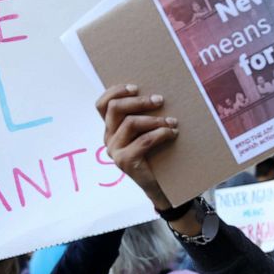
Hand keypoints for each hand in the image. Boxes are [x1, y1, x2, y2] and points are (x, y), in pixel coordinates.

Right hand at [95, 85, 178, 210]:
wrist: (159, 186)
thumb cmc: (156, 153)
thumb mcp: (145, 131)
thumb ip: (142, 115)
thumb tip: (155, 93)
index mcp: (110, 129)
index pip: (102, 105)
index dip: (116, 91)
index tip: (136, 87)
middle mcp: (108, 138)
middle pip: (115, 109)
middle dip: (139, 101)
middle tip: (160, 100)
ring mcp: (114, 151)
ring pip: (131, 123)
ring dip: (155, 119)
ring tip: (172, 121)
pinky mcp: (125, 162)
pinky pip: (144, 140)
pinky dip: (161, 133)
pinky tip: (172, 133)